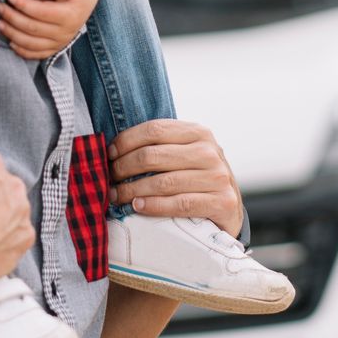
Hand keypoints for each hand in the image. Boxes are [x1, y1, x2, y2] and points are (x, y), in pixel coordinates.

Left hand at [0, 0, 100, 59]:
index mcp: (71, 15)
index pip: (42, 13)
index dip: (24, 6)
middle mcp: (66, 32)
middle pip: (33, 28)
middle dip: (13, 18)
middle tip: (0, 7)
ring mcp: (60, 42)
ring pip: (31, 43)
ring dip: (12, 34)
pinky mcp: (55, 48)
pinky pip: (36, 54)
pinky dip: (21, 50)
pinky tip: (10, 40)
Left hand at [108, 119, 243, 236]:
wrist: (229, 207)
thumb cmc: (196, 177)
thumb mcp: (185, 154)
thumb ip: (161, 146)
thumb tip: (113, 148)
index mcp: (198, 132)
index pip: (154, 130)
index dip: (126, 142)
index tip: (108, 155)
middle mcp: (209, 151)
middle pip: (153, 155)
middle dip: (123, 168)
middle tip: (109, 179)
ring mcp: (217, 177)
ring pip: (163, 182)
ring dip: (132, 190)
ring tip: (116, 196)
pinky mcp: (221, 202)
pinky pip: (179, 204)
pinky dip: (154, 206)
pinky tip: (137, 207)